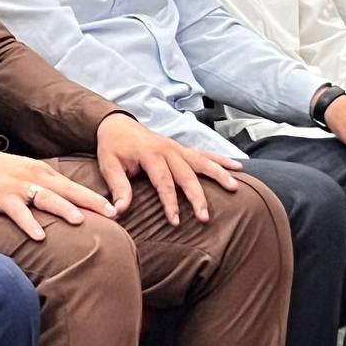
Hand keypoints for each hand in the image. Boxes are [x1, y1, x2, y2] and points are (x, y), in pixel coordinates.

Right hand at [0, 145, 116, 240]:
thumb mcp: (26, 175)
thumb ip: (45, 187)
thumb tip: (66, 204)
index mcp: (43, 172)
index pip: (74, 186)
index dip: (95, 197)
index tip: (115, 209)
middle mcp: (35, 177)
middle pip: (67, 190)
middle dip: (91, 202)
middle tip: (112, 214)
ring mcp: (18, 186)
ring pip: (46, 198)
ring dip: (64, 208)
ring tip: (81, 221)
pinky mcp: (1, 197)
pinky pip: (18, 211)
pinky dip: (29, 223)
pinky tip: (39, 236)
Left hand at [95, 113, 242, 226]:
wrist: (117, 123)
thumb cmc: (113, 147)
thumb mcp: (108, 166)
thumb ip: (118, 188)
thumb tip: (119, 211)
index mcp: (150, 154)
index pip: (163, 181)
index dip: (170, 202)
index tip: (175, 222)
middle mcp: (168, 149)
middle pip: (187, 174)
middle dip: (197, 197)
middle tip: (205, 217)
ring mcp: (177, 147)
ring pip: (202, 161)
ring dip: (218, 174)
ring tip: (233, 187)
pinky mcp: (182, 148)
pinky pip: (204, 154)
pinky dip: (221, 160)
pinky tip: (237, 167)